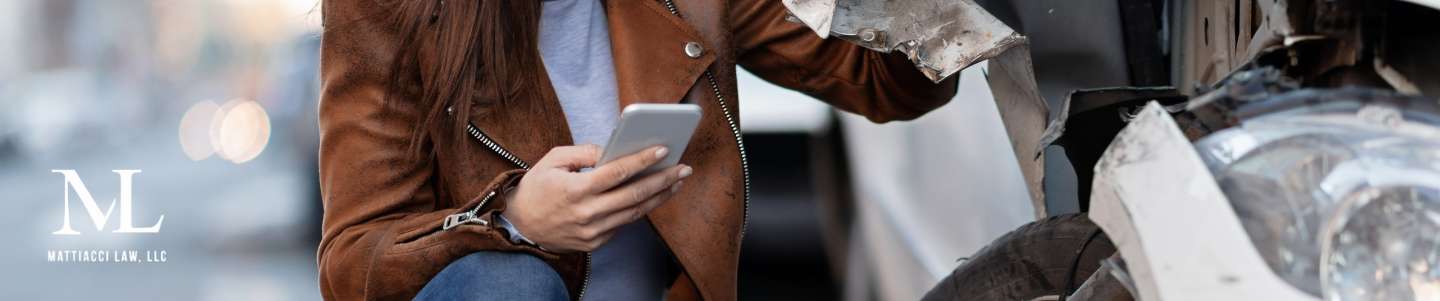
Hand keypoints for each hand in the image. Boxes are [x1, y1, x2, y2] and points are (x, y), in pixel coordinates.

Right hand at [500, 144, 691, 252]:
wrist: (521, 226)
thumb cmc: (538, 187)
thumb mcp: (554, 160)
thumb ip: (586, 152)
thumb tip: (615, 150)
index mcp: (575, 190)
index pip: (616, 172)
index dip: (642, 160)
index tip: (663, 150)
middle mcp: (587, 214)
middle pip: (634, 195)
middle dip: (663, 180)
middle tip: (684, 168)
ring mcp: (593, 231)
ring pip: (635, 213)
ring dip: (659, 196)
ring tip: (676, 181)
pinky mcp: (596, 242)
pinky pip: (624, 223)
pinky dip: (641, 208)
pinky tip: (655, 195)